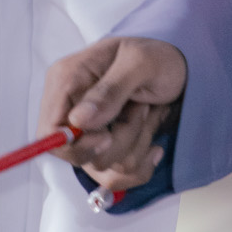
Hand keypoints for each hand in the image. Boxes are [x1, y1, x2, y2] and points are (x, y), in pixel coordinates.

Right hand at [38, 36, 186, 193]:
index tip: (108, 136)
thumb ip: (110, 90)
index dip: (75, 145)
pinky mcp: (106, 147)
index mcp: (67, 80)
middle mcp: (72, 108)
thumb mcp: (140, 63)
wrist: (182, 68)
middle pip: (77, 155)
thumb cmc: (160, 56)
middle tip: (141, 109)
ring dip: (136, 147)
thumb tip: (78, 121)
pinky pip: (117, 176)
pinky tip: (154, 143)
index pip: (48, 132)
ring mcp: (88, 130)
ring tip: (149, 113)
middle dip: (118, 143)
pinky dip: (141, 164)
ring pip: (103, 168)